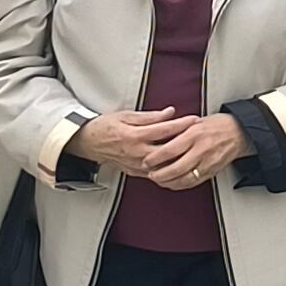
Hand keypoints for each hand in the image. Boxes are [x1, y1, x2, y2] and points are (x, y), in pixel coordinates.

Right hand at [70, 108, 190, 179]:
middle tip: (198, 135)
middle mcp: (136, 152)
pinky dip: (167, 168)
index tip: (194, 119)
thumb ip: (150, 116)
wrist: (86, 142)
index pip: (164, 129)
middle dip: (185, 142)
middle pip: (167, 149)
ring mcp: (135, 164)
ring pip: (163, 164)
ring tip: (192, 148)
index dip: (181, 124)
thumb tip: (169, 112)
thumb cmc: (104, 127)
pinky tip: (177, 162)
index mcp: (134, 135)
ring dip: (178, 157)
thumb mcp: (126, 116)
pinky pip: (155, 172)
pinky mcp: (134, 171)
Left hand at [142, 114, 250, 191]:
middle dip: (159, 174)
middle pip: (175, 168)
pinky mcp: (212, 171)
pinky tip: (173, 183)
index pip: (169, 150)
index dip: (154, 159)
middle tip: (150, 173)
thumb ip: (176, 131)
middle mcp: (201, 149)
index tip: (146, 161)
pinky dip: (180, 185)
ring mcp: (208, 162)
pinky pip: (193, 182)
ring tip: (159, 180)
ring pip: (184, 178)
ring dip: (168, 182)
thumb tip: (157, 139)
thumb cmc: (218, 125)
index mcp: (194, 135)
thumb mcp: (194, 122)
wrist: (240, 132)